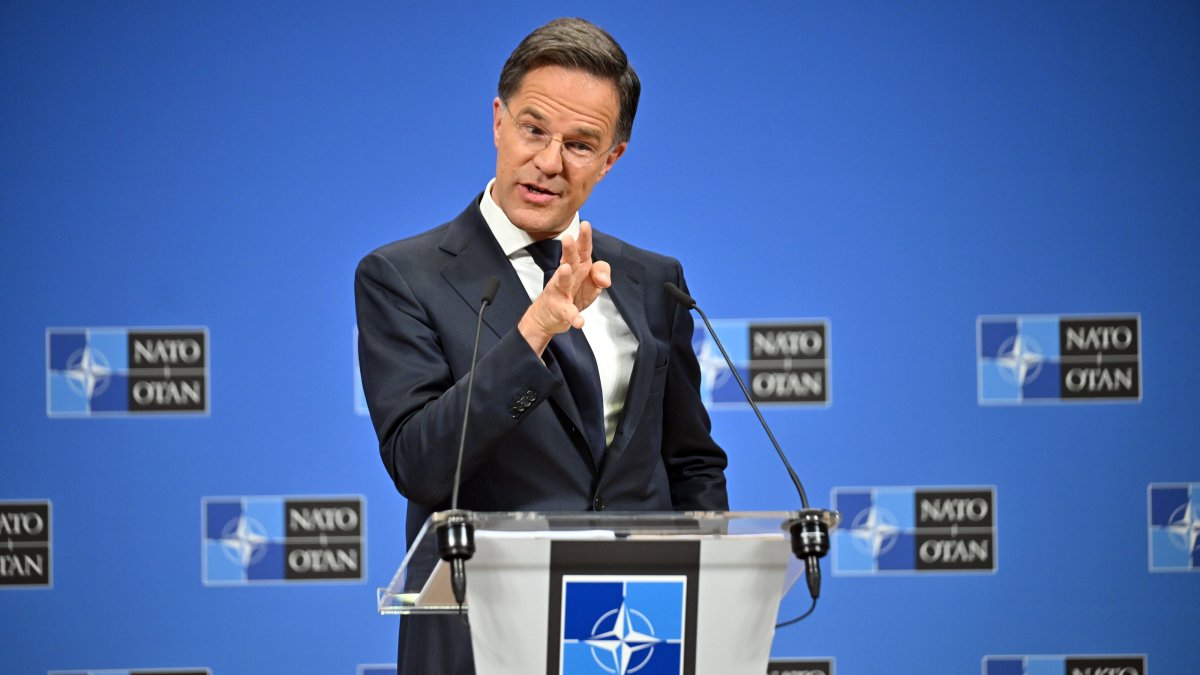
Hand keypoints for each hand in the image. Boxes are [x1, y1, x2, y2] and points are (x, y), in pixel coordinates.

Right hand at [517, 221, 612, 353]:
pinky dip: (573, 316)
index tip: (585, 224)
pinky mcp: (559, 309)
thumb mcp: (592, 282)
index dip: (585, 237)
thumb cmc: (572, 292)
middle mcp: (568, 275)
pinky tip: (579, 321)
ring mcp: (561, 291)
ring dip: (564, 275)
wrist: (550, 315)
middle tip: (568, 238)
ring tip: (566, 268)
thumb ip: (601, 274)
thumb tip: (604, 280)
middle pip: (569, 260)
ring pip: (562, 281)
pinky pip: (567, 312)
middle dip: (569, 249)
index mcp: (579, 266)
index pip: (583, 249)